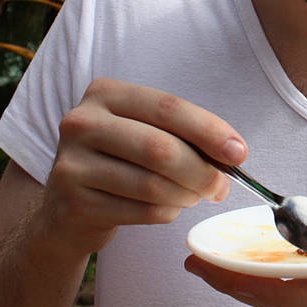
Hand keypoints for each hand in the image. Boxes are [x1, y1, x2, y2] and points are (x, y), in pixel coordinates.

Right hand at [36, 77, 247, 255]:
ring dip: (186, 195)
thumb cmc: (121, 161)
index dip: (209, 130)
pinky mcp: (73, 204)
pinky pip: (141, 211)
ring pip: (152, 184)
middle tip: (221, 186)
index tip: (239, 153)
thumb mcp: (144, 132)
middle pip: (161, 148)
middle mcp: (81, 122)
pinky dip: (167, 212)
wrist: (68, 208)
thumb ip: (185, 135)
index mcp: (105, 93)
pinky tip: (168, 208)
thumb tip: (232, 155)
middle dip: (202, 171)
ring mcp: (71, 164)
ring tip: (193, 196)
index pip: (168, 108)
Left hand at [184, 214, 306, 306]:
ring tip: (203, 263)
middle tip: (194, 264)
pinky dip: (258, 276)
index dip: (261, 287)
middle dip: (235, 285)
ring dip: (240, 282)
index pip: (303, 295)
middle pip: (280, 301)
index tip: (225, 272)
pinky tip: (237, 261)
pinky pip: (288, 286)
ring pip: (279, 297)